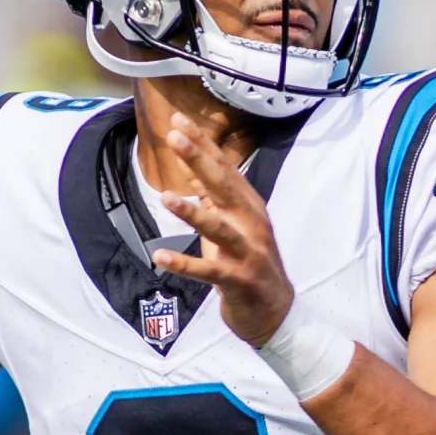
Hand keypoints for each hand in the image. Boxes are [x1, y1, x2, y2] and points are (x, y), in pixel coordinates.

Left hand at [151, 113, 293, 346]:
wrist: (275, 313)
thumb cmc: (250, 265)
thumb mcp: (234, 227)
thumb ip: (216, 201)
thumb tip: (194, 174)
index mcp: (249, 207)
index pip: (224, 168)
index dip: (203, 144)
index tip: (179, 121)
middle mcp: (251, 224)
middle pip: (224, 187)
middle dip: (199, 160)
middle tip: (175, 137)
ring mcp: (247, 252)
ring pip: (219, 228)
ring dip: (192, 212)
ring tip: (166, 198)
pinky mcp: (238, 280)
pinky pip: (209, 271)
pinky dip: (184, 264)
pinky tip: (160, 257)